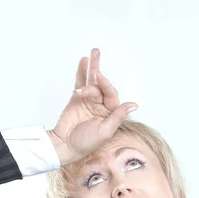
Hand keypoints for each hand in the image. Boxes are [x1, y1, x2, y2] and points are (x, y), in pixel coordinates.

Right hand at [47, 48, 137, 165]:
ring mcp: (88, 101)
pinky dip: (81, 72)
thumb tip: (133, 105)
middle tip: (96, 53)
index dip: (106, 84)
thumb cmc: (86, 143)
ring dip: (92, 67)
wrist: (65, 145)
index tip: (99, 77)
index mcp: (110, 114)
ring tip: (93, 52)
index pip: (111, 94)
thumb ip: (118, 116)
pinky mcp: (76, 100)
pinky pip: (80, 83)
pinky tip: (83, 61)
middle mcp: (101, 106)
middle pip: (101, 84)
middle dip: (98, 70)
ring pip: (91, 81)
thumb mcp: (105, 131)